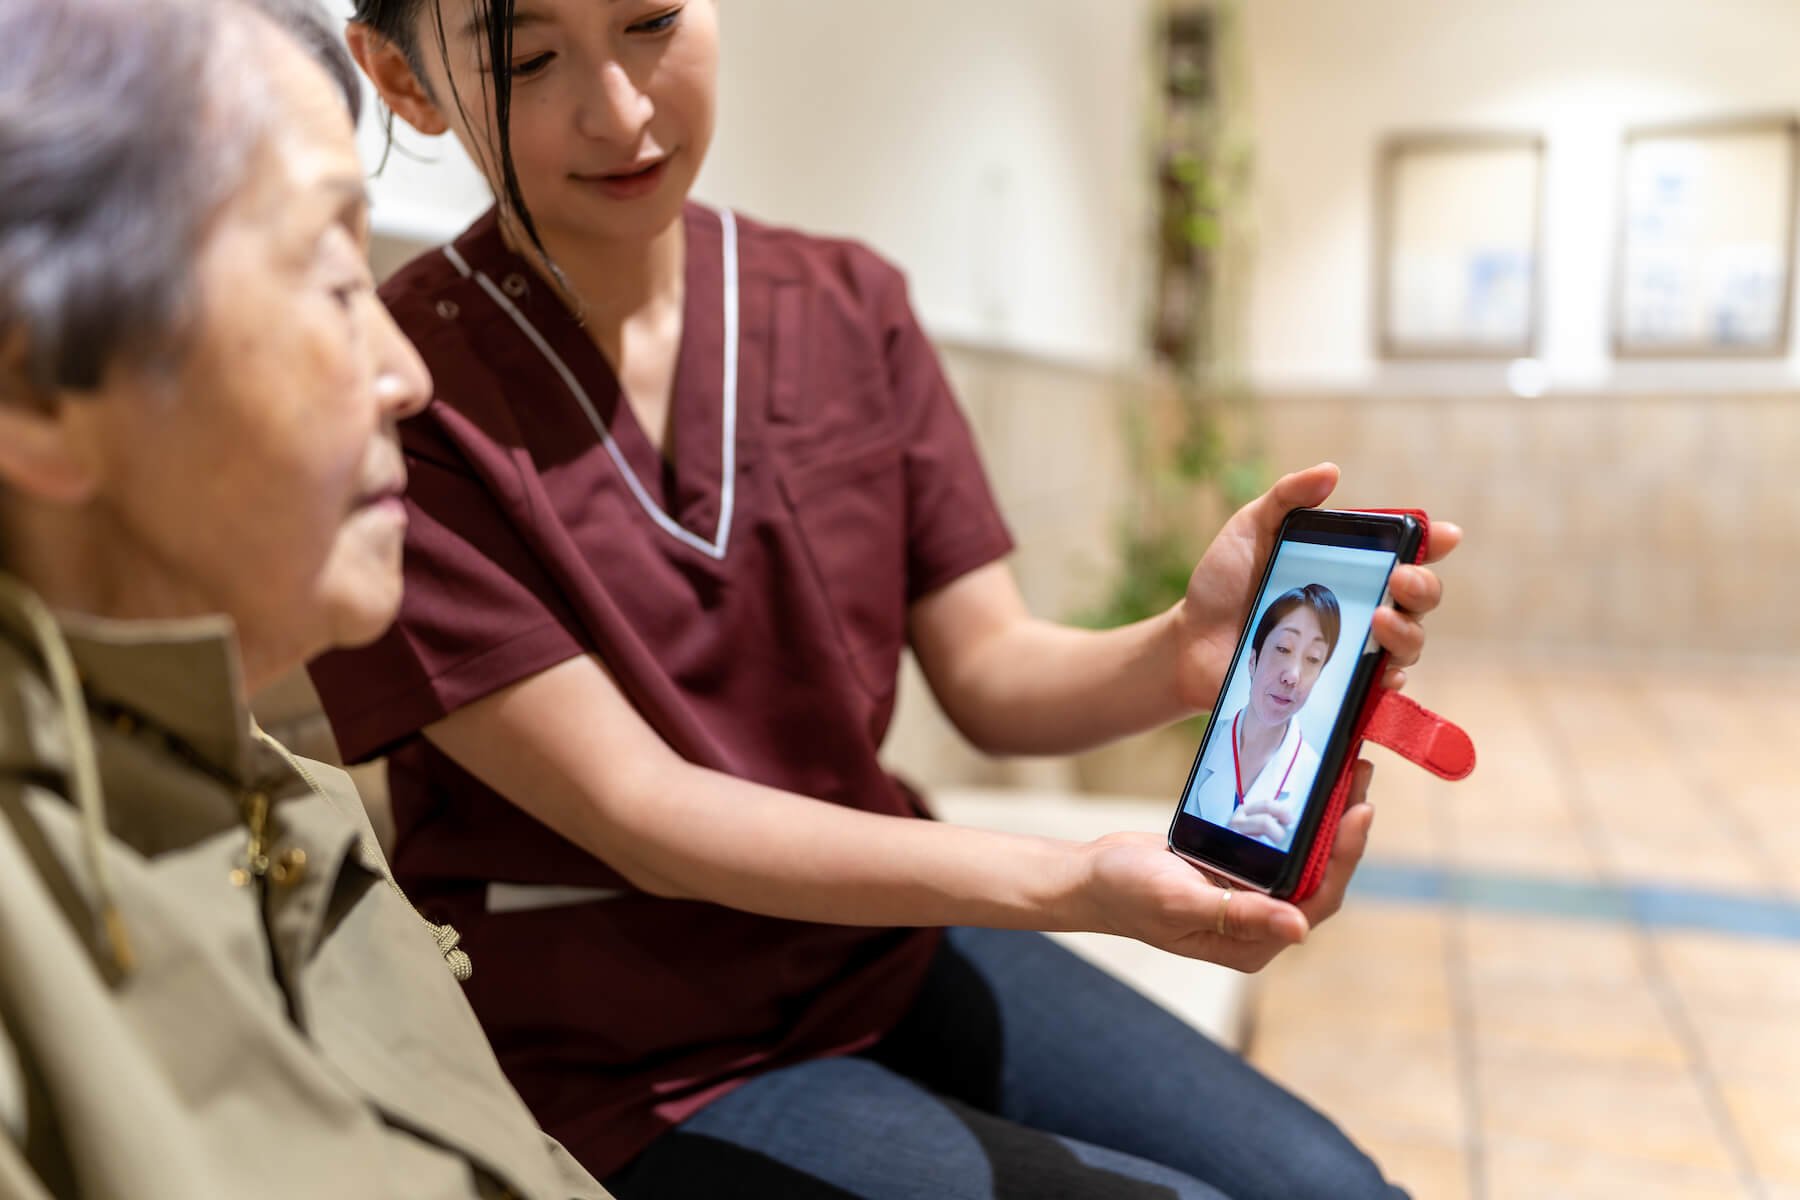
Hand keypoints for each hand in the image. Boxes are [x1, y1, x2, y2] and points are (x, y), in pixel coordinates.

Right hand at [1076, 761, 1377, 972]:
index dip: (1343, 858)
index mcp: (1251, 943)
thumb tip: (1297, 929)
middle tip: (1359, 774)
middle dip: (1344, 828)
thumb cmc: (1126, 892)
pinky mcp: (1240, 871)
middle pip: (1320, 876)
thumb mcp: (1178, 900)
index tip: (1358, 811)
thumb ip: (1237, 915)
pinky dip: (1297, 813)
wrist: (1091, 875)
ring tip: (1346, 770)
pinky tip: (1307, 782)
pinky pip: (1280, 843)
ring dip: (1327, 816)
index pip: (1315, 900)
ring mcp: (1251, 896)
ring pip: (1306, 857)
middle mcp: (1260, 923)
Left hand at [1169, 463, 1461, 709]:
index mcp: (1348, 565)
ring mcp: (1352, 648)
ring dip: (1407, 631)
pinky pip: (1378, 688)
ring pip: (1408, 643)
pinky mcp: (1336, 686)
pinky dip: (1387, 678)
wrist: (1190, 641)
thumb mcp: (1249, 529)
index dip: (1432, 542)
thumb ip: (1287, 498)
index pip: (1405, 551)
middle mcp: (1360, 605)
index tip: (1443, 535)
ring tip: (1380, 619)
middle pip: (1419, 598)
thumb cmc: (1222, 583)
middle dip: (1423, 586)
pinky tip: (1380, 668)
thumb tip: (1331, 471)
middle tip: (1401, 579)